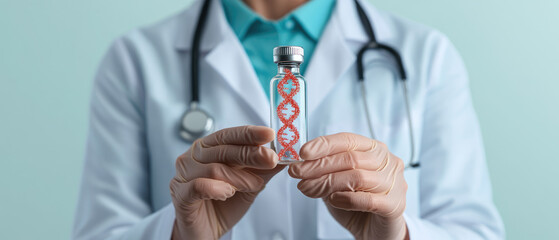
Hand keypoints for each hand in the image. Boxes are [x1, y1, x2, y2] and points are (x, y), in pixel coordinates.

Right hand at [170, 126, 283, 239]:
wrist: (205, 232)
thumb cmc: (223, 205)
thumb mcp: (249, 184)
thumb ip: (263, 169)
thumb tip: (286, 154)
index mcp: (208, 149)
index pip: (228, 135)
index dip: (249, 133)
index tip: (269, 134)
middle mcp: (193, 158)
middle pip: (222, 150)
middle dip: (250, 154)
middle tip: (271, 158)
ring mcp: (183, 176)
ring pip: (214, 169)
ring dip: (239, 178)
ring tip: (253, 186)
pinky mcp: (180, 195)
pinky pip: (198, 186)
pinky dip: (217, 188)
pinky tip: (227, 193)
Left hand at [289, 133, 408, 239]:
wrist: (375, 231)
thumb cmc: (356, 203)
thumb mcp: (337, 182)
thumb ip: (325, 171)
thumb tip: (301, 164)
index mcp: (375, 149)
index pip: (348, 140)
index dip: (324, 144)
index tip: (302, 152)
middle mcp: (388, 161)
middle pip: (350, 158)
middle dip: (318, 165)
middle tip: (296, 173)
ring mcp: (395, 182)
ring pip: (357, 177)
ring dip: (327, 183)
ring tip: (307, 189)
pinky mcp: (396, 204)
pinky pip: (368, 199)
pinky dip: (346, 199)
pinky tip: (332, 200)